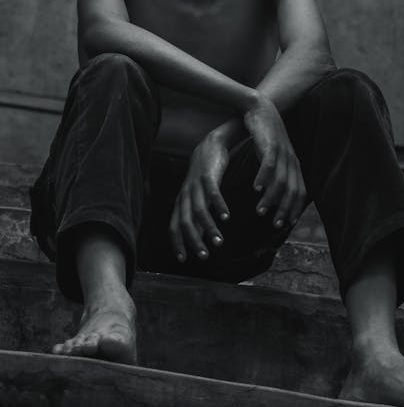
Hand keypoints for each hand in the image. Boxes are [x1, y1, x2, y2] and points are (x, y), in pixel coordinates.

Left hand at [168, 132, 230, 262]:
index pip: (174, 226)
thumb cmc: (204, 177)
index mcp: (181, 202)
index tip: (184, 259)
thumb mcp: (197, 197)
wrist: (209, 146)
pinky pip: (212, 193)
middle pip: (186, 222)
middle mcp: (185, 195)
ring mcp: (196, 185)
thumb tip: (197, 239)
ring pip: (199, 210)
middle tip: (205, 256)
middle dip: (194, 241)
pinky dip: (218, 206)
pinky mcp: (208, 176)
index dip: (178, 243)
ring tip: (219, 242)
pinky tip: (226, 217)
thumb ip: (196, 217)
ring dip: (208, 228)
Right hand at [244, 95, 306, 228]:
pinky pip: (268, 164)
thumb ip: (273, 172)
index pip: (299, 191)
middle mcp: (291, 159)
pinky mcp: (270, 143)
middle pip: (292, 190)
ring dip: (271, 198)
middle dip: (284, 209)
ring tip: (260, 210)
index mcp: (293, 164)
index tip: (285, 224)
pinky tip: (255, 188)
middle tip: (275, 223)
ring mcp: (282, 151)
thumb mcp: (271, 155)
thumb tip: (269, 191)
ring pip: (280, 180)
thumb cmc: (263, 135)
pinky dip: (263, 178)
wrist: (260, 108)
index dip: (294, 208)